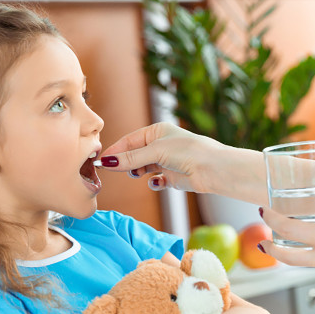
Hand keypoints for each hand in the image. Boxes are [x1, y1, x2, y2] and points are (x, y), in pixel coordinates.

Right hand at [100, 122, 224, 192]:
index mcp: (157, 131)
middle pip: (134, 155)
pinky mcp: (173, 177)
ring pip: (143, 168)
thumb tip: (107, 162)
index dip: (115, 151)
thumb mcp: (155, 151)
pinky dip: (154, 182)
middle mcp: (161, 145)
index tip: (101, 161)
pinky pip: (156, 180)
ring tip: (137, 174)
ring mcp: (166, 161)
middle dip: (124, 163)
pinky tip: (156, 182)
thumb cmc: (188, 151)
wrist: (213, 169)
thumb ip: (130, 158)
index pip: (129, 141)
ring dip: (138, 172)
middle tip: (111, 170)